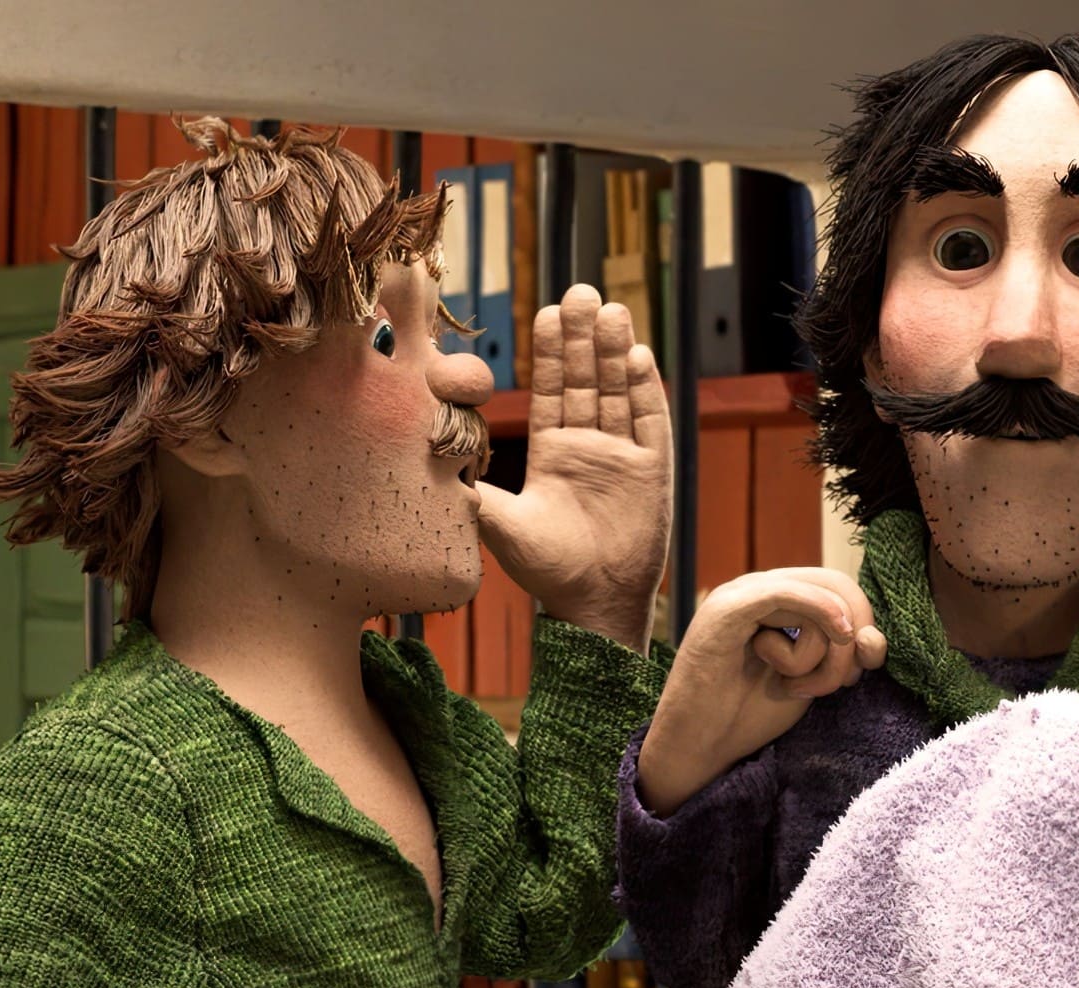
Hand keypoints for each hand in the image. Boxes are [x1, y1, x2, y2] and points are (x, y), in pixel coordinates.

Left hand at [478, 285, 671, 651]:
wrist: (592, 605)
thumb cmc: (544, 571)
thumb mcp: (497, 524)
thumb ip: (470, 489)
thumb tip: (425, 459)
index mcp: (555, 453)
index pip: (553, 390)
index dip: (552, 352)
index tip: (546, 311)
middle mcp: (591, 448)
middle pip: (590, 380)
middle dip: (585, 337)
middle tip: (581, 291)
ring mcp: (624, 458)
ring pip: (620, 392)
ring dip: (615, 351)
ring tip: (610, 310)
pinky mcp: (653, 473)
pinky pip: (650, 423)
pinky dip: (645, 390)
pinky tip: (637, 356)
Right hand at [636, 568, 888, 815]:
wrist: (697, 746)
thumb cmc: (746, 714)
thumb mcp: (811, 680)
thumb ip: (841, 656)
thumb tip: (872, 640)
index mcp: (778, 600)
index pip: (840, 587)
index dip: (865, 623)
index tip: (861, 671)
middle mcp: (760, 588)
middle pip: (837, 585)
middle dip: (853, 638)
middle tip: (838, 684)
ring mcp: (741, 595)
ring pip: (820, 597)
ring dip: (825, 655)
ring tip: (794, 688)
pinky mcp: (727, 611)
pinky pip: (788, 594)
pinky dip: (820, 611)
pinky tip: (837, 632)